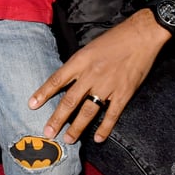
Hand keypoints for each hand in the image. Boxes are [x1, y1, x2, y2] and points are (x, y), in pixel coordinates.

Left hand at [29, 9, 166, 143]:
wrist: (142, 35)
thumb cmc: (116, 38)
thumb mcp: (90, 47)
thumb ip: (79, 64)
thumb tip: (68, 80)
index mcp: (81, 60)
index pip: (57, 79)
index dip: (43, 93)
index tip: (32, 105)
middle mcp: (91, 74)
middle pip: (70, 100)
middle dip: (57, 118)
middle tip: (48, 132)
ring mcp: (107, 85)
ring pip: (88, 111)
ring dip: (77, 127)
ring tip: (68, 139)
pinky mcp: (124, 93)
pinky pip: (112, 114)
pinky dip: (105, 128)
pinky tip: (98, 138)